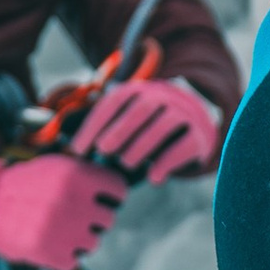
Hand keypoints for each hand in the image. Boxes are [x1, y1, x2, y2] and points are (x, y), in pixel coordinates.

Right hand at [0, 151, 127, 269]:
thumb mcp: (54, 166)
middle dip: (93, 219)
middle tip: (73, 217)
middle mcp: (74, 202)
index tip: (105, 199)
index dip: (112, 195)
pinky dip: (62, 258)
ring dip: (79, 240)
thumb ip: (84, 174)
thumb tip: (113, 188)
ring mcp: (64, 231)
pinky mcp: (52, 255)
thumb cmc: (21, 185)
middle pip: (108, 219)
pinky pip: (74, 263)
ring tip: (57, 230)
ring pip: (93, 243)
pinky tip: (47, 244)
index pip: (119, 189)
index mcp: (77, 175)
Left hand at [71, 76, 221, 183]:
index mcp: (138, 91)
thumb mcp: (126, 119)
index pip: (114, 102)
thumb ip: (102, 129)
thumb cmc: (147, 126)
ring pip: (162, 126)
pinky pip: (183, 147)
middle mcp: (162, 97)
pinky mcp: (198, 135)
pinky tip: (153, 179)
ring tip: (126, 164)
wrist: (194, 121)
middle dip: (119, 130)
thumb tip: (71, 148)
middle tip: (103, 151)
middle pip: (140, 109)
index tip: (77, 149)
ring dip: (140, 147)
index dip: (94, 124)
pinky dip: (166, 163)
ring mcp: (183, 114)